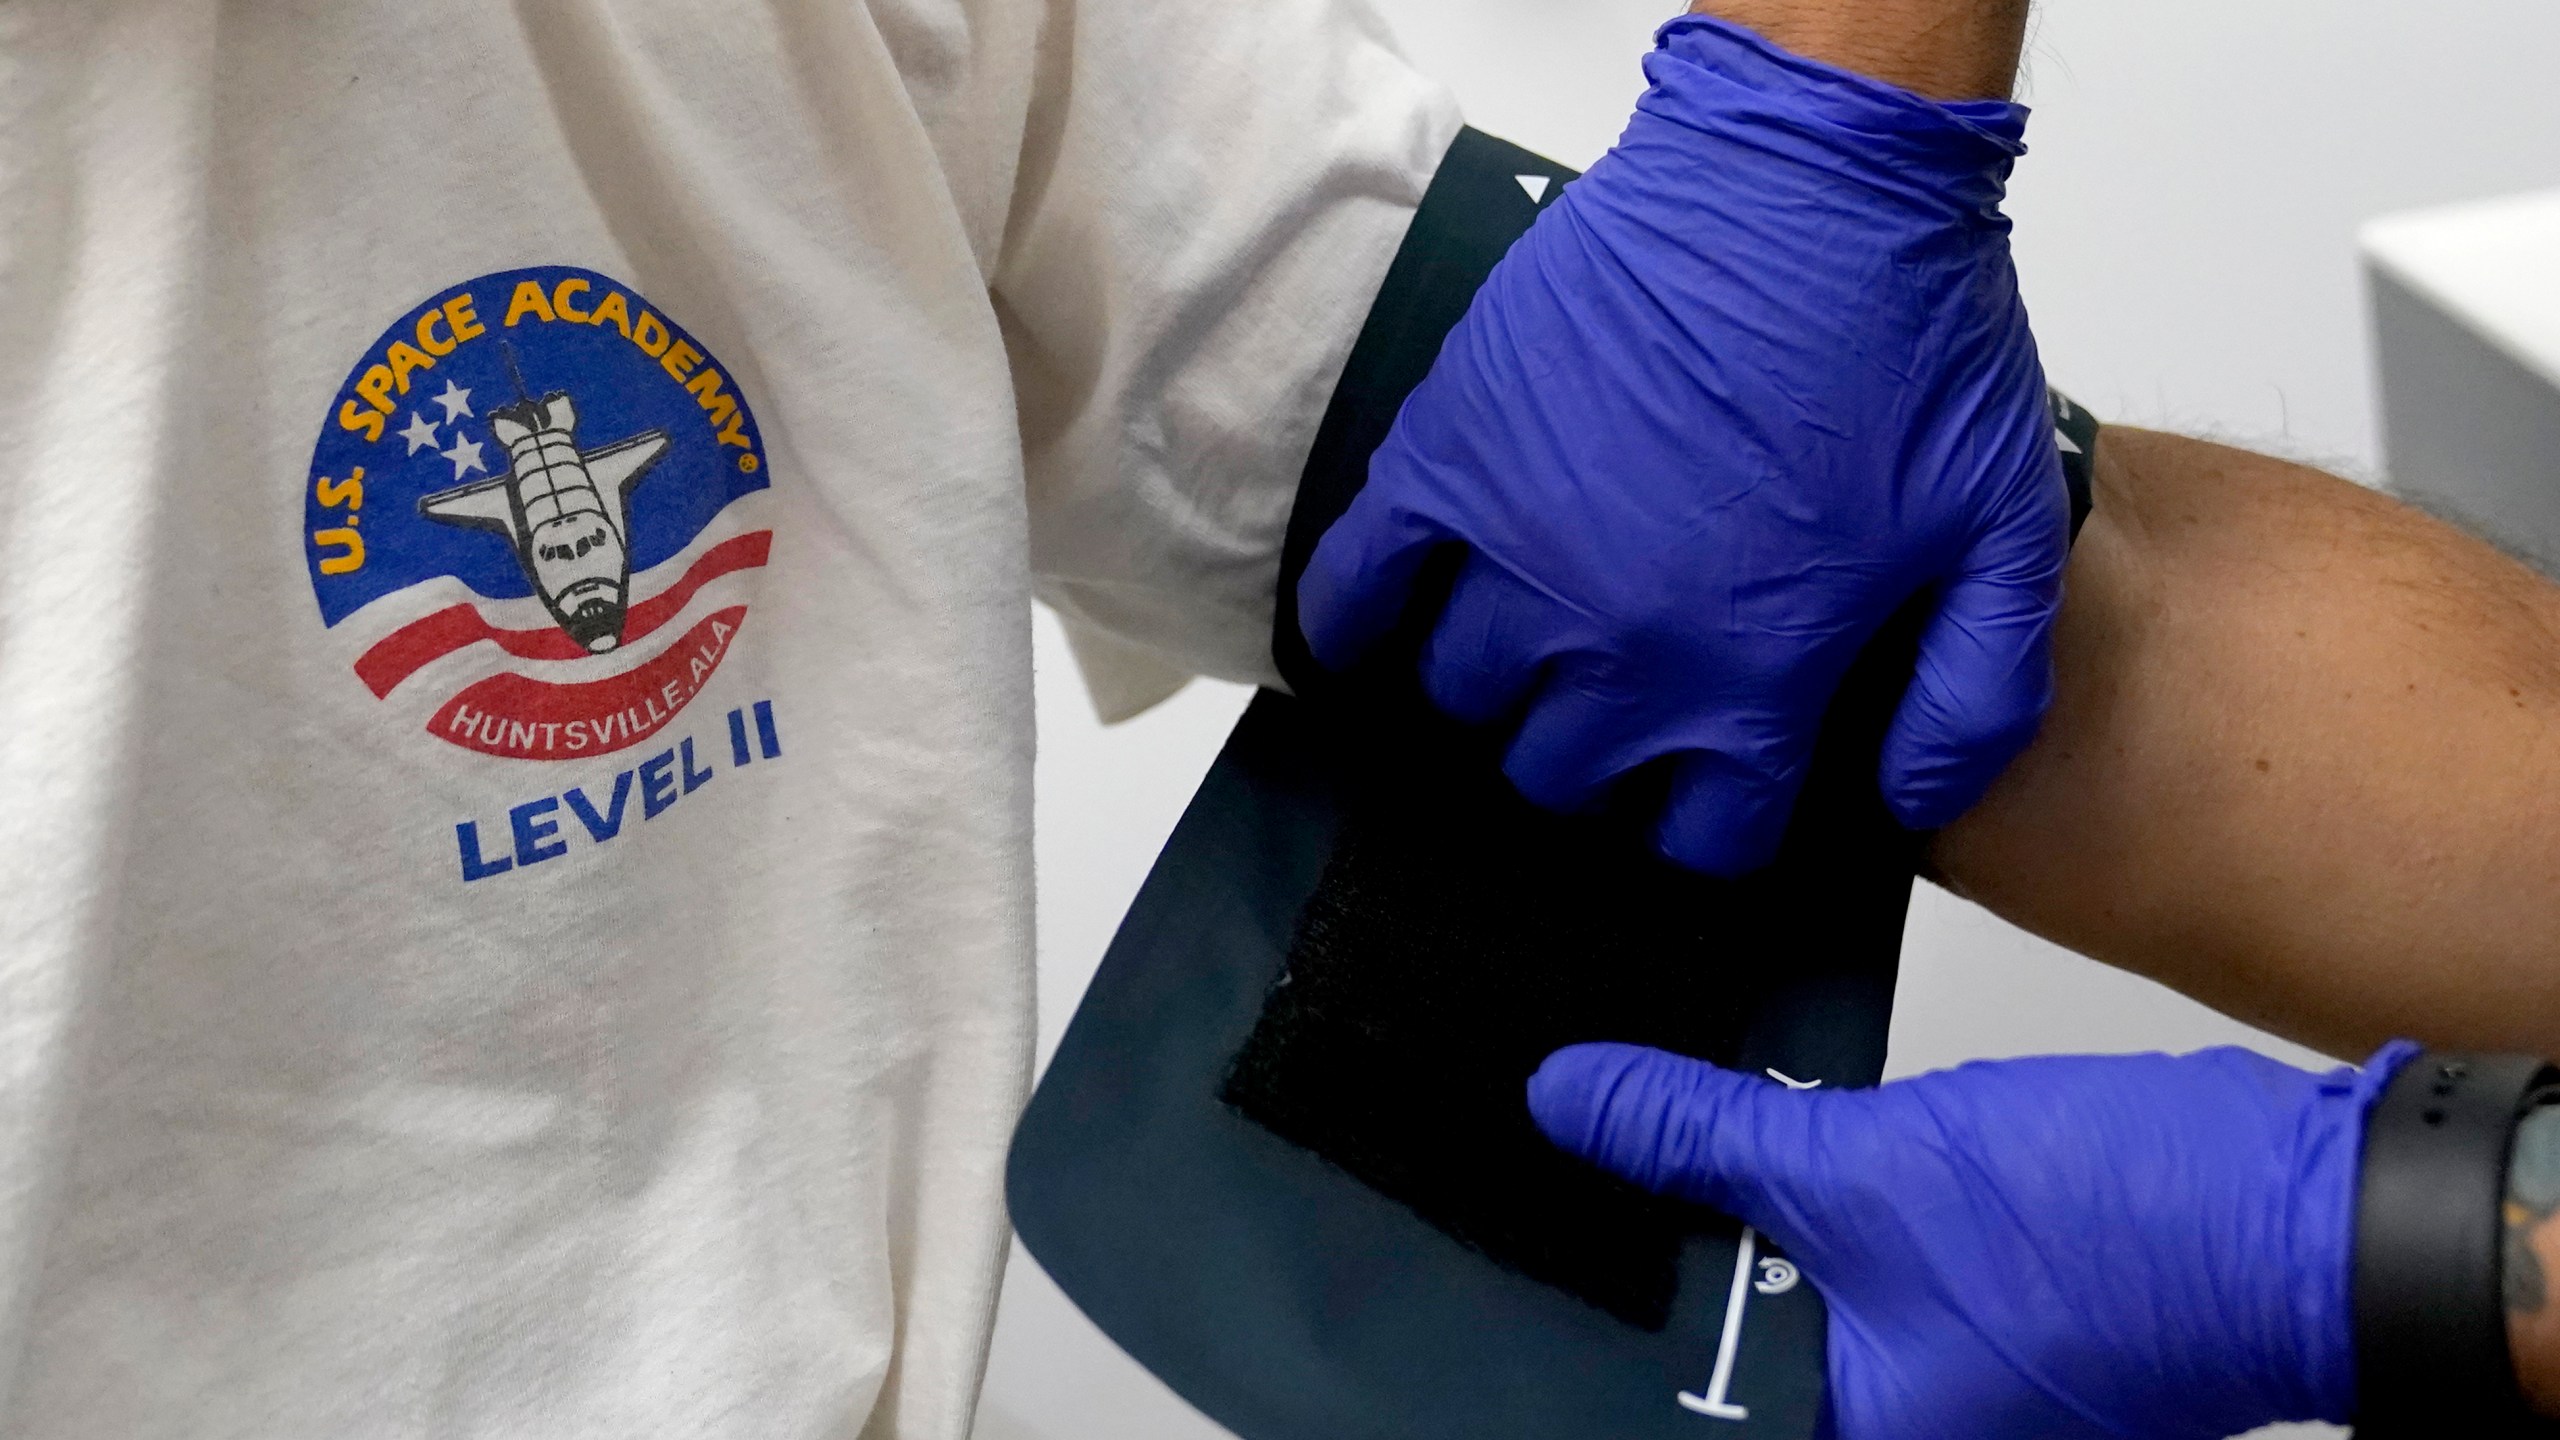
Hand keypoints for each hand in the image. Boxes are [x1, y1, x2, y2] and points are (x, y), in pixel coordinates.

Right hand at [1297, 15, 2068, 875]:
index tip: (1716, 776)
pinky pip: (1357, 584)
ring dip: (1497, 680)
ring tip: (1536, 627)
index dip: (1712, 815)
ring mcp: (1519, 552)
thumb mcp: (2003, 537)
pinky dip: (1355, 619)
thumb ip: (1971, 701)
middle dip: (1597, 749)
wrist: (1810, 179)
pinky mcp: (1451, 458)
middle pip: (1561, 771)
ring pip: (1462, 690)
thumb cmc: (1911, 342)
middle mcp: (1618, 641)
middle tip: (1628, 688)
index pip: (1700, 835)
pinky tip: (1378, 624)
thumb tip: (1904, 806)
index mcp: (1750, 676)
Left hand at [1527, 1042, 2416, 1439]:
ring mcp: (1945, 1393)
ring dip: (1735, 1233)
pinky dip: (1805, 1219)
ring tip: (1645, 1142)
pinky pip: (1852, 1281)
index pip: (1689, 1408)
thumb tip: (1567, 1098)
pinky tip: (1744, 1147)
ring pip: (1790, 1313)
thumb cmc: (2124, 1237)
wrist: (2297, 1209)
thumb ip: (1694, 1139)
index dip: (1619, 1334)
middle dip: (1673, 1266)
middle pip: (1731, 1363)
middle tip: (1585, 1165)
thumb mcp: (1858, 1169)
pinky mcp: (1975, 1333)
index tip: (1536, 1252)